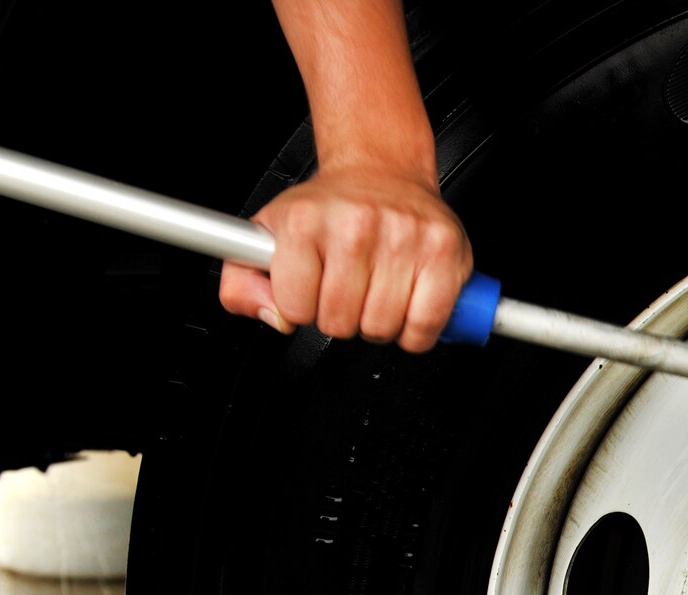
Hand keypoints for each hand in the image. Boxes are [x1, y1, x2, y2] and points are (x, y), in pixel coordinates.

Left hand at [218, 161, 471, 352]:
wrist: (381, 170)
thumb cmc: (329, 209)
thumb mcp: (268, 234)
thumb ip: (244, 283)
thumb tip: (275, 318)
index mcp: (305, 222)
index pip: (295, 308)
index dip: (304, 308)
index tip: (313, 291)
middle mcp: (354, 225)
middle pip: (340, 322)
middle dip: (343, 318)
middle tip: (349, 292)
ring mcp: (403, 237)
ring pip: (382, 327)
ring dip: (379, 324)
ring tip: (378, 295)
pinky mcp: (443, 250)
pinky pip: (425, 324)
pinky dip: (416, 332)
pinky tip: (408, 310)